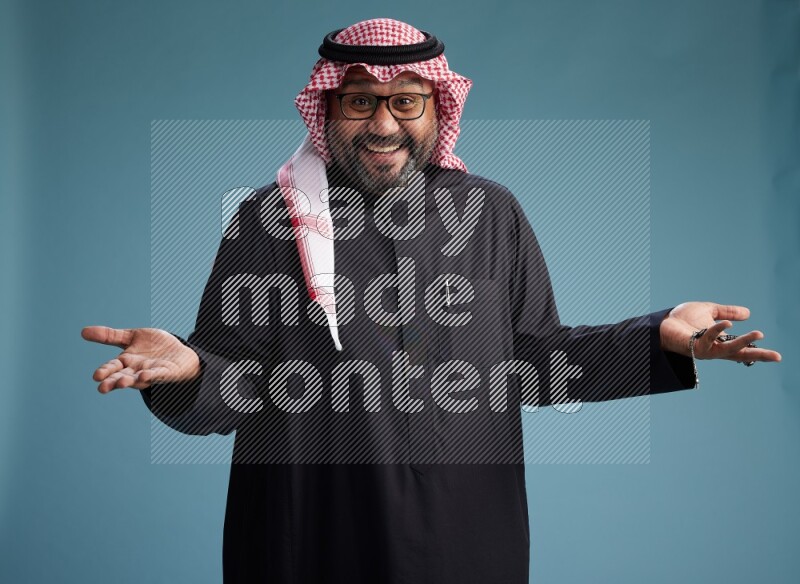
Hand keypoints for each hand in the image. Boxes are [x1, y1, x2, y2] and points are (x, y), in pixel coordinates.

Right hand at [81, 326, 201, 392]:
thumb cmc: (154, 347)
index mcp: (126, 362)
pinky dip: (153, 375)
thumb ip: (110, 336)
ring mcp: (152, 372)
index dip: (105, 371)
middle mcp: (137, 370)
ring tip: (123, 382)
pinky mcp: (168, 372)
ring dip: (132, 381)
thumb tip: (82, 331)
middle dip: (113, 382)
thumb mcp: (131, 337)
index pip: (113, 367)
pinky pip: (159, 375)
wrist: (179, 352)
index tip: (96, 376)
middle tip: (103, 388)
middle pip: (123, 377)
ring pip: (139, 379)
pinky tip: (146, 375)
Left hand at [659, 302, 780, 363]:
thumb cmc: (681, 319)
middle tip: (777, 357)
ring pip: (728, 349)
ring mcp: (704, 349)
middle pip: (739, 354)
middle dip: (758, 355)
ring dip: (744, 342)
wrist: (661, 323)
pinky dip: (718, 330)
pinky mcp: (693, 346)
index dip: (757, 351)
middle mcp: (714, 349)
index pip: (741, 348)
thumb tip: (748, 313)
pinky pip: (708, 338)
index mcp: (719, 342)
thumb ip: (727, 312)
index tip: (776, 356)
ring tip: (759, 334)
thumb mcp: (709, 311)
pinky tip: (727, 324)